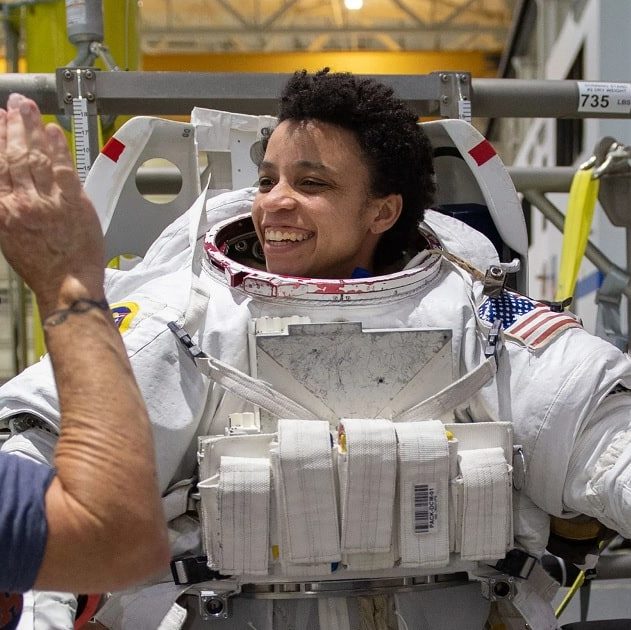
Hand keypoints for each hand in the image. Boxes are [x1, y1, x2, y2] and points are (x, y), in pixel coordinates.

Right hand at [0, 93, 104, 315]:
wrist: (67, 285)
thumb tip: (6, 183)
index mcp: (2, 211)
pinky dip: (58, 147)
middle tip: (14, 104)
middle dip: (13, 125)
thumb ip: (5, 207)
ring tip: (29, 110)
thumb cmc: (41, 266)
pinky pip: (64, 168)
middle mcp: (22, 203)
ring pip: (37, 157)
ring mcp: (48, 202)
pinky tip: (54, 132)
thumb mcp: (8, 237)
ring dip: (33, 129)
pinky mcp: (73, 203)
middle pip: (15, 155)